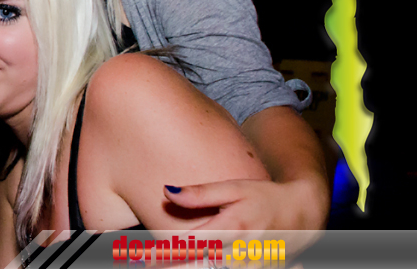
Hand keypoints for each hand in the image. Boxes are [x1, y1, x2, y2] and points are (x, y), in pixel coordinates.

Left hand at [164, 178, 324, 260]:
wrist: (304, 211)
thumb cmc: (263, 196)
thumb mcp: (234, 188)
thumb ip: (201, 193)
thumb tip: (167, 191)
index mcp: (235, 227)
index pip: (193, 245)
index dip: (166, 254)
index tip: (145, 258)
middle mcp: (245, 251)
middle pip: (205, 267)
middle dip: (178, 266)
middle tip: (149, 265)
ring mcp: (256, 266)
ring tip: (167, 265)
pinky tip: (199, 265)